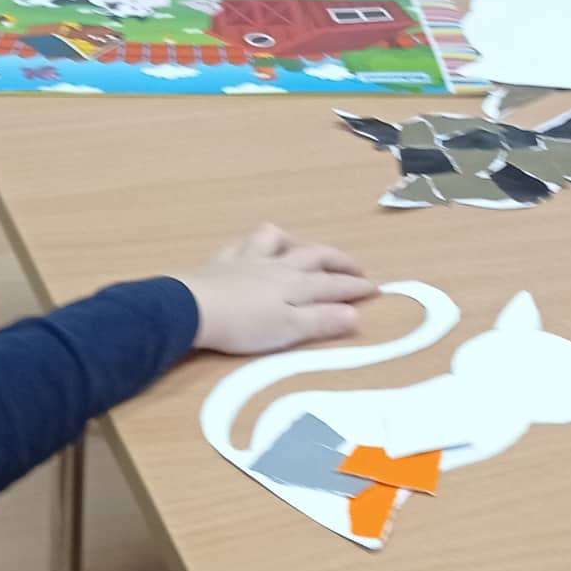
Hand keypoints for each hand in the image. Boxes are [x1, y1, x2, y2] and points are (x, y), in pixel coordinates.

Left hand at [181, 224, 374, 355]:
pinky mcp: (221, 263)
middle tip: (356, 268)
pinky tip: (252, 249)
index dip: (356, 287)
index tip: (377, 289)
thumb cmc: (243, 325)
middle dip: (338, 261)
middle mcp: (276, 266)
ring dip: (295, 242)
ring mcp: (247, 261)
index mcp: (295, 285)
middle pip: (313, 256)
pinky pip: (241, 246)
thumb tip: (357, 314)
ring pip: (276, 240)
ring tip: (302, 249)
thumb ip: (322, 321)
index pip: (333, 285)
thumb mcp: (289, 330)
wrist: (193, 310)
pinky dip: (253, 245)